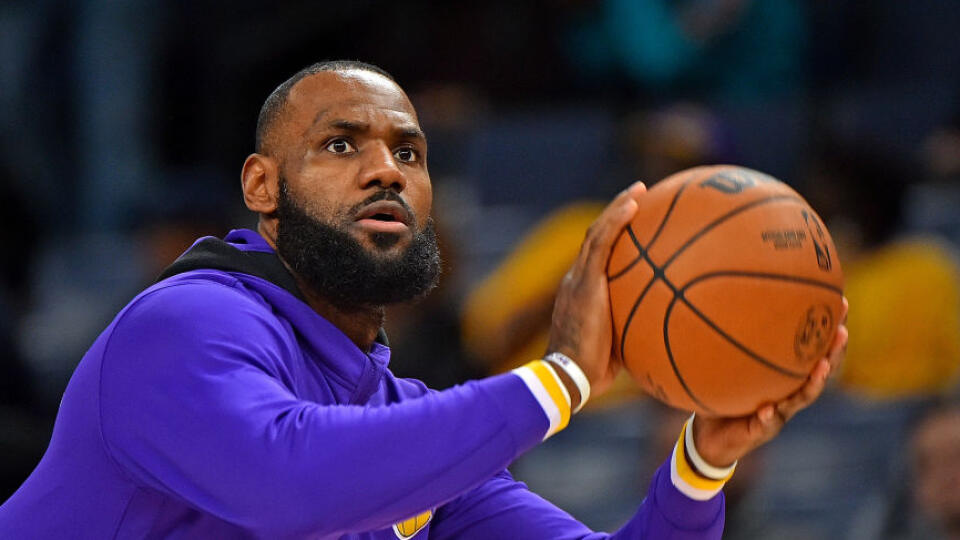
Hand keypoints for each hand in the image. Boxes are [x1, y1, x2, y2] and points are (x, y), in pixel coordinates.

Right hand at [545, 182, 646, 403]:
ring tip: (640, 189)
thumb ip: (637, 334)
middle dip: (617, 214)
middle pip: (596, 237)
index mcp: (581, 294)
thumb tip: (672, 337)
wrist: (568, 377)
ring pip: (597, 232)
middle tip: (640, 195)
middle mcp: (576, 279)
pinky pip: (602, 242)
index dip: (614, 238)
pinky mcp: (585, 281)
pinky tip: (635, 203)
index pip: (597, 258)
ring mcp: (579, 278)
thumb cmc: (593, 374)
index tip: (635, 224)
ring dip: (618, 207)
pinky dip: (617, 219)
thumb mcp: (620, 349)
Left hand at [691, 297, 848, 466]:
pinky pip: (765, 424)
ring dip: (814, 382)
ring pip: (803, 398)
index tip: (840, 303)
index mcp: (785, 378)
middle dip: (834, 352)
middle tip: (842, 331)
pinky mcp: (759, 432)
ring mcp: (778, 415)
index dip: (828, 330)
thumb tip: (722, 299)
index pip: (813, 350)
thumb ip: (727, 341)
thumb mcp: (725, 365)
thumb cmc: (721, 395)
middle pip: (821, 372)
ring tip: (823, 366)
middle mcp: (788, 395)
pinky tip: (769, 409)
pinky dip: (768, 417)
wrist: (709, 438)